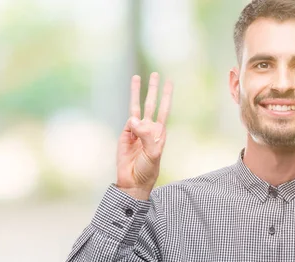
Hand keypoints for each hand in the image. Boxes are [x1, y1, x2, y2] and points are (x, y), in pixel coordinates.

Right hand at [116, 72, 172, 199]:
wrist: (133, 181)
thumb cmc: (147, 169)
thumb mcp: (152, 153)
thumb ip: (146, 135)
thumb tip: (133, 120)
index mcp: (160, 133)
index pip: (164, 109)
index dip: (167, 95)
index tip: (169, 82)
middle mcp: (149, 129)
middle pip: (151, 104)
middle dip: (153, 89)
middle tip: (155, 74)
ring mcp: (136, 131)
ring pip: (136, 107)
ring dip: (136, 93)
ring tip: (136, 78)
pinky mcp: (125, 135)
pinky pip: (128, 122)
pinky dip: (131, 121)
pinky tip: (133, 126)